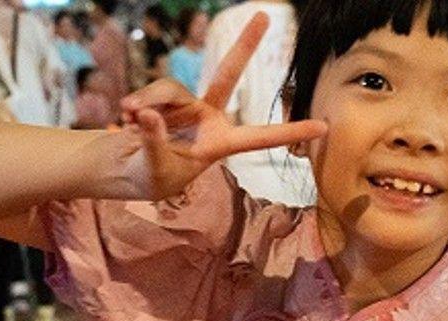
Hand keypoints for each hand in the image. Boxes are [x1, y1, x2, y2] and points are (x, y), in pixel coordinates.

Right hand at [116, 12, 325, 200]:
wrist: (123, 169)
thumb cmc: (149, 178)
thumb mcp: (156, 170)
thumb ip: (155, 142)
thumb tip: (149, 114)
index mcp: (220, 144)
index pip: (260, 138)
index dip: (290, 131)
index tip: (323, 126)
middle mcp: (208, 118)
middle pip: (228, 74)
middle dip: (245, 44)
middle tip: (264, 15)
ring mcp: (185, 104)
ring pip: (169, 88)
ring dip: (147, 102)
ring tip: (129, 121)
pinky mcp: (162, 97)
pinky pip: (151, 92)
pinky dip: (136, 103)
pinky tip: (124, 119)